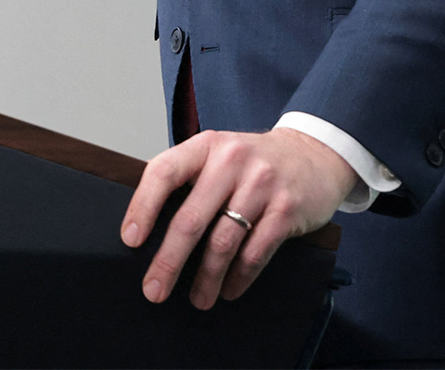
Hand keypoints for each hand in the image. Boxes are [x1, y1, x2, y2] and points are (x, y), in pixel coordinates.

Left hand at [120, 127, 357, 309]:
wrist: (313, 154)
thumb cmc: (255, 161)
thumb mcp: (219, 154)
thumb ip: (191, 179)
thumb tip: (151, 228)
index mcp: (206, 145)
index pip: (164, 172)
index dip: (143, 207)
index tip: (130, 239)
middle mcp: (232, 160)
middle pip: (191, 218)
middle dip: (169, 260)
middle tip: (155, 288)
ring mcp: (261, 184)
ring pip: (223, 242)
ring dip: (206, 278)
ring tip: (197, 298)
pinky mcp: (286, 209)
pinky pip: (255, 253)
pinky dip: (239, 278)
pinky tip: (229, 289)